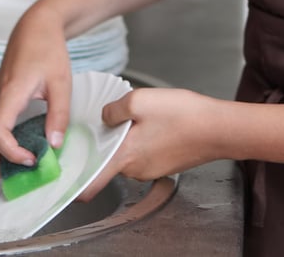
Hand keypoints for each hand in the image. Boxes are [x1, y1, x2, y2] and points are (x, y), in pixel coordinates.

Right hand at [0, 3, 72, 179]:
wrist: (36, 26)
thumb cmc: (47, 49)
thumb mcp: (62, 82)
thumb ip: (59, 115)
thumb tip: (53, 145)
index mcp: (10, 93)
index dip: (10, 152)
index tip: (31, 158)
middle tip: (0, 173)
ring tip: (4, 166)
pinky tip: (12, 148)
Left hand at [79, 87, 222, 199]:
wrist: (218, 128)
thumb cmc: (182, 115)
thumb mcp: (139, 100)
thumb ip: (114, 109)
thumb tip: (105, 116)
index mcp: (125, 157)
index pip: (93, 184)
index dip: (76, 181)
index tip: (65, 171)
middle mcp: (136, 170)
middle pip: (109, 159)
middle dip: (106, 140)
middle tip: (111, 117)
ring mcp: (152, 169)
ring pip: (127, 153)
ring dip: (126, 136)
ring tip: (139, 114)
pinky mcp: (165, 163)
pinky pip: (144, 151)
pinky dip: (143, 137)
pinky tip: (155, 121)